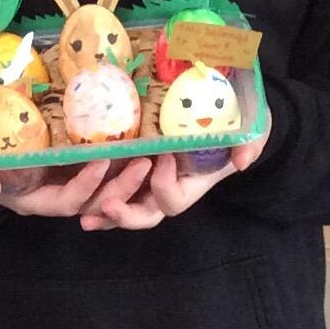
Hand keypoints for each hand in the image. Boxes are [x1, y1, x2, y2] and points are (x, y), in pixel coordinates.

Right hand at [0, 156, 153, 219]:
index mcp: (38, 200)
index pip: (68, 200)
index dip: (86, 185)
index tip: (101, 160)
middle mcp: (59, 194)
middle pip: (97, 199)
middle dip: (122, 185)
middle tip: (145, 161)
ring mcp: (70, 180)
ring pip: (107, 188)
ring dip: (130, 175)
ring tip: (153, 153)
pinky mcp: (77, 165)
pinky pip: (106, 169)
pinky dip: (124, 160)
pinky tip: (143, 141)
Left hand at [78, 108, 273, 231]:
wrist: (223, 109)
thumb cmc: (236, 120)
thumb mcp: (252, 128)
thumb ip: (250, 143)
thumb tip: (241, 161)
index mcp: (193, 182)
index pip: (174, 199)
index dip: (164, 185)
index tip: (162, 157)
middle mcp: (169, 187)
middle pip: (147, 215)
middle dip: (127, 215)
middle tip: (109, 206)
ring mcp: (149, 179)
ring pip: (126, 208)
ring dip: (105, 214)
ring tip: (85, 218)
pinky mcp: (132, 165)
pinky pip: (113, 187)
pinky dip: (96, 194)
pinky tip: (77, 196)